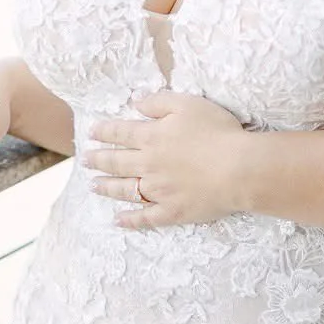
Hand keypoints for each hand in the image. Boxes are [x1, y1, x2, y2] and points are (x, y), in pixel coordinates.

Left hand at [82, 92, 247, 226]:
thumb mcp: (188, 103)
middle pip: (116, 162)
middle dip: (98, 160)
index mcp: (151, 137)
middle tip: (85, 160)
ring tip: (93, 186)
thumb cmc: (217, 132)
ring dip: (106, 187)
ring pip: (124, 189)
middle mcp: (148, 164)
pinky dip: (130, 220)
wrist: (238, 169)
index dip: (104, 132)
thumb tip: (136, 103)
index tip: (91, 133)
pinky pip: (145, 218)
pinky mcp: (171, 211)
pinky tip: (118, 221)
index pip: (120, 133)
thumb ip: (158, 102)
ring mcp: (158, 190)